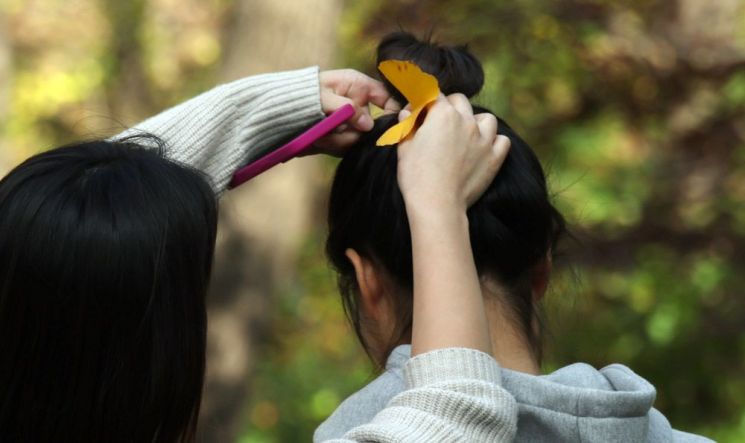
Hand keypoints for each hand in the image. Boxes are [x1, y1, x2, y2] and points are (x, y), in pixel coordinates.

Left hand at [310, 69, 399, 155]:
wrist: (280, 109)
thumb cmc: (302, 94)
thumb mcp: (323, 97)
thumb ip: (346, 108)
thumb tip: (368, 124)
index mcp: (358, 85)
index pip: (386, 97)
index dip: (392, 111)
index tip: (389, 127)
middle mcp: (358, 105)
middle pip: (371, 125)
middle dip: (351, 132)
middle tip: (331, 131)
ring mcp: (351, 122)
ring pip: (357, 139)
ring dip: (338, 140)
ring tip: (319, 134)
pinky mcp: (343, 136)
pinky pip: (346, 147)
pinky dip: (332, 146)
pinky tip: (319, 140)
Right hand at [397, 94, 510, 215]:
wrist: (437, 205)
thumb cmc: (416, 177)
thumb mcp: (404, 148)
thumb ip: (407, 126)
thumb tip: (407, 114)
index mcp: (442, 114)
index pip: (434, 96)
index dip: (424, 104)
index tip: (418, 114)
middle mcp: (466, 121)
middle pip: (460, 101)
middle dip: (449, 107)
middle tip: (439, 123)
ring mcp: (483, 139)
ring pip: (486, 118)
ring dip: (476, 122)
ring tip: (466, 134)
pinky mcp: (494, 158)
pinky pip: (502, 141)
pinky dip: (495, 142)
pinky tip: (483, 149)